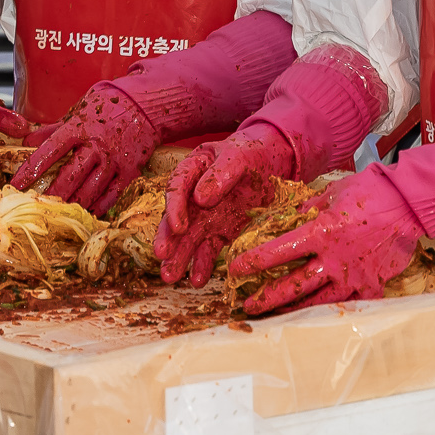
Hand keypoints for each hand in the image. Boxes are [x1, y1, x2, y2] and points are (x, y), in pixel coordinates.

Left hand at [12, 83, 160, 214]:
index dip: (30, 169)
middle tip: (35, 207)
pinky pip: (110, 196)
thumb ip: (53, 129)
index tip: (15, 184)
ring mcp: (114, 161)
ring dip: (71, 205)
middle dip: (50, 196)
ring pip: (89, 191)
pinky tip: (85, 213)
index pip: (49, 151)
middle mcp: (96, 146)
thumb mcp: (79, 109)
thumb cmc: (110, 105)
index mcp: (79, 128)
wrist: (148, 105)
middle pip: (69, 178)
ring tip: (57, 215)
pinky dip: (96, 207)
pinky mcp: (129, 172)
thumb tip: (27, 140)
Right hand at [158, 123, 296, 284]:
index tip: (177, 227)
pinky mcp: (220, 231)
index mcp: (193, 170)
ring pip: (189, 238)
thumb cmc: (251, 154)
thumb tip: (200, 198)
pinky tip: (199, 279)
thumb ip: (221, 173)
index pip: (177, 188)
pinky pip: (209, 249)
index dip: (175, 208)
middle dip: (168, 238)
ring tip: (170, 277)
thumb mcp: (239, 156)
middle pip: (177, 217)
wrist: (272, 164)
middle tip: (162, 255)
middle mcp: (193, 196)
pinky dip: (203, 264)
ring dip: (179, 257)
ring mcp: (206, 216)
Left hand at [228, 168, 422, 313]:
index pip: (278, 252)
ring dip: (292, 310)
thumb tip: (288, 219)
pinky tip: (316, 318)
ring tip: (274, 316)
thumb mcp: (330, 193)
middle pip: (293, 285)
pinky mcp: (372, 286)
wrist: (407, 203)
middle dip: (266, 298)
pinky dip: (331, 312)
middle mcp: (334, 259)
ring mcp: (354, 276)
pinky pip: (349, 305)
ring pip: (317, 301)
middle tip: (247, 305)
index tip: (236, 269)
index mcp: (321, 232)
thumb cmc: (369, 191)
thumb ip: (307, 209)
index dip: (254, 262)